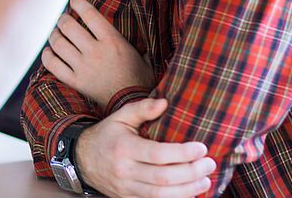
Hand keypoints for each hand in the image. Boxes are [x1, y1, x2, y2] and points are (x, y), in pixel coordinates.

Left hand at [43, 0, 154, 108]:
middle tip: (63, 19)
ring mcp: (83, 68)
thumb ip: (134, 39)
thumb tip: (139, 23)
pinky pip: (53, 65)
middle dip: (62, 19)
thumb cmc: (139, 77)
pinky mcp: (76, 82)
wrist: (133, 104)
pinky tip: (49, 51)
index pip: (89, 14)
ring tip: (56, 33)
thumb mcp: (142, 54)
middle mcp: (95, 52)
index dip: (78, 2)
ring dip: (54, 35)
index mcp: (113, 41)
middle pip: (68, 26)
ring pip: (58, 43)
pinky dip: (47, 55)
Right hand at [76, 98, 214, 197]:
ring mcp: (126, 189)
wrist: (82, 160)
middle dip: (191, 172)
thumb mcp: (120, 117)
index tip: (202, 148)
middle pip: (163, 178)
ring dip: (187, 190)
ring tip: (205, 180)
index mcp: (124, 148)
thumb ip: (142, 108)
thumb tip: (165, 102)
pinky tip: (190, 192)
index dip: (183, 153)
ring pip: (160, 195)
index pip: (158, 154)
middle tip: (209, 164)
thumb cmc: (106, 136)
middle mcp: (124, 171)